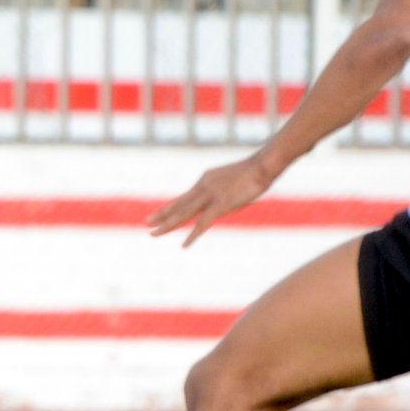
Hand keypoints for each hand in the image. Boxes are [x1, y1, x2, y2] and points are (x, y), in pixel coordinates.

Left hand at [147, 154, 276, 247]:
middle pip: (178, 204)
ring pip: (184, 214)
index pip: (183, 197)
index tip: (157, 214)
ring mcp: (210, 196)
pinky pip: (203, 223)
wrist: (263, 165)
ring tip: (153, 234)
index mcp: (205, 181)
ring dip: (168, 225)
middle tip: (146, 223)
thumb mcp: (232, 181)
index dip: (170, 207)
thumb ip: (223, 191)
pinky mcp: (220, 205)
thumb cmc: (254, 173)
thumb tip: (222, 202)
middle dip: (161, 215)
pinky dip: (193, 235)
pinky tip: (184, 245)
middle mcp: (202, 187)